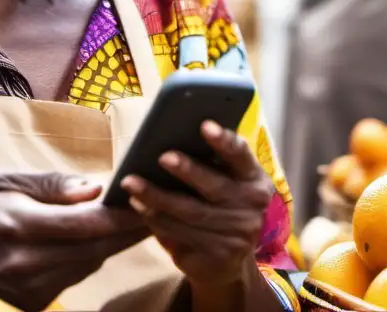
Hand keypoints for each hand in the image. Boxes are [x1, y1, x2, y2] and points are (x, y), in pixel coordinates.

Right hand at [0, 172, 148, 310]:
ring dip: (116, 243)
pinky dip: (92, 257)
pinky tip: (102, 240)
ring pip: (90, 263)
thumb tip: (94, 188)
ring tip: (139, 219)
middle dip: (129, 230)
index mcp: (17, 223)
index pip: (82, 223)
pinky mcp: (35, 302)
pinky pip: (77, 276)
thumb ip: (50, 184)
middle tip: (158, 209)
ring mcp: (29, 287)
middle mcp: (24, 260)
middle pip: (94, 248)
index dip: (119, 215)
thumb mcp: (4, 182)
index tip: (146, 200)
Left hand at [122, 122, 274, 289]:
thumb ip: (212, 164)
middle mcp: (251, 208)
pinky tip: (139, 206)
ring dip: (157, 197)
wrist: (230, 261)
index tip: (205, 125)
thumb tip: (171, 135)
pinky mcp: (217, 257)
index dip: (225, 141)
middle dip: (188, 170)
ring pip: (191, 213)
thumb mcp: (227, 183)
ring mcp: (236, 235)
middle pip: (215, 186)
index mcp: (254, 180)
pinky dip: (156, 219)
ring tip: (132, 182)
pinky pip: (181, 234)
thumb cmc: (220, 206)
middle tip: (163, 156)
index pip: (242, 156)